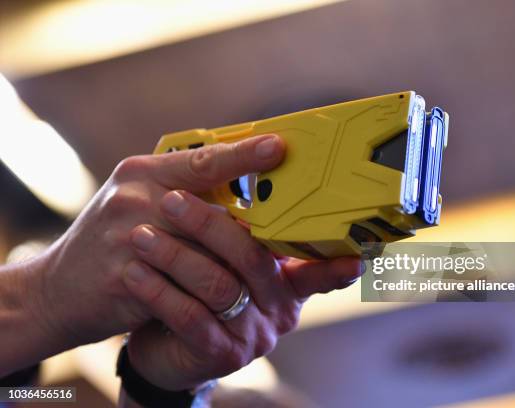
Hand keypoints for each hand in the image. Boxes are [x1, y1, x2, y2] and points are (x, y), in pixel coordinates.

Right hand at [25, 134, 285, 350]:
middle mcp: (134, 198)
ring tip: (258, 278)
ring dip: (232, 269)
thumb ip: (184, 191)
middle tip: (290, 232)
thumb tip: (244, 190)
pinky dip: (208, 297)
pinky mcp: (125, 278)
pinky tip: (223, 303)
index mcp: (143, 173)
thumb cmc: (111, 239)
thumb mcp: (140, 200)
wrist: (57, 289)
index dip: (244, 154)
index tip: (279, 146)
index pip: (202, 160)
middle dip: (251, 231)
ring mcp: (127, 238)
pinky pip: (184, 288)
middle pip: (213, 212)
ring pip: (205, 254)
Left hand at [121, 189, 362, 389]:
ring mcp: (253, 334)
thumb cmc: (197, 286)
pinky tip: (134, 272)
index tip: (340, 234)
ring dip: (175, 255)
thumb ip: (237, 225)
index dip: (327, 251)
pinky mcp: (219, 354)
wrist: (164, 344)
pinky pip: (189, 317)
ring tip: (140, 234)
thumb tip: (237, 161)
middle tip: (170, 199)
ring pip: (219, 285)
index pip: (315, 261)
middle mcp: (279, 307)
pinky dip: (159, 291)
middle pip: (252, 258)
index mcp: (287, 278)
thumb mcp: (224, 257)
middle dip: (208, 226)